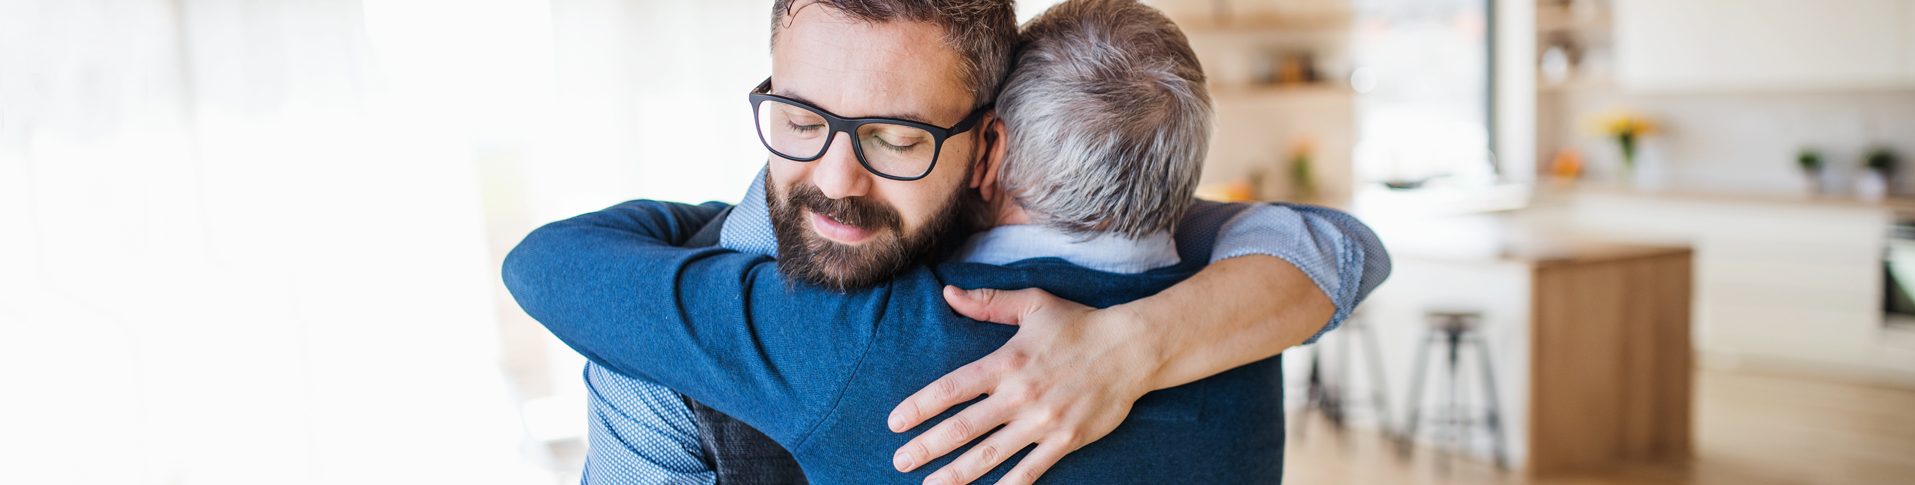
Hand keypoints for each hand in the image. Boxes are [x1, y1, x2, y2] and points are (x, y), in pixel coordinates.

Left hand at [887, 286, 1163, 484]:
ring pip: (990, 455)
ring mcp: (1043, 422)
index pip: (952, 389)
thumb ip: (988, 302)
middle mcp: (1020, 395)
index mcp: (1007, 362)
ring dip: (956, 474)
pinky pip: (1030, 471)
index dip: (920, 407)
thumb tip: (948, 294)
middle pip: (963, 428)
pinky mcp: (1065, 440)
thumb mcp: (1033, 304)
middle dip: (927, 447)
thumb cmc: (1080, 324)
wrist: (1132, 349)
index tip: (895, 422)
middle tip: (900, 461)